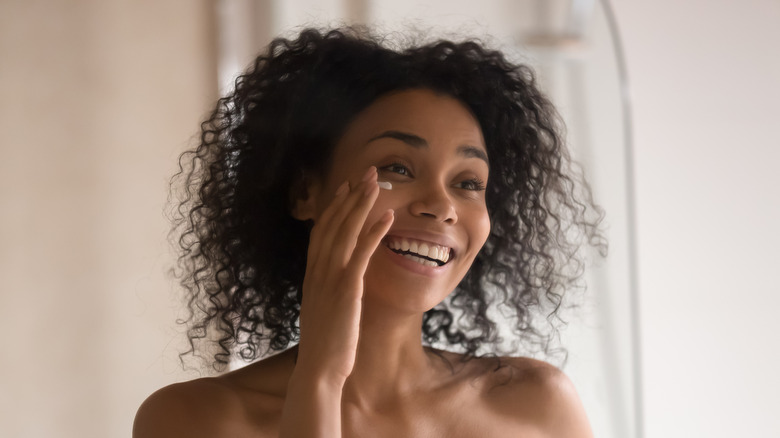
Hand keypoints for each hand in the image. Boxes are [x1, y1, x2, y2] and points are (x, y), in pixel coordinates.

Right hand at [295, 166, 393, 383]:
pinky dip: (374, 232)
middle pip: (333, 223)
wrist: (318, 369)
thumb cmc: (325, 345)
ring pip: (345, 231)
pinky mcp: (346, 289)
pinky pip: (361, 253)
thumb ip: (329, 292)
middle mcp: (317, 271)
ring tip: (377, 182)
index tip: (346, 187)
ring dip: (362, 204)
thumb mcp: (324, 311)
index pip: (321, 231)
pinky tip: (388, 216)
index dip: (334, 206)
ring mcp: (330, 279)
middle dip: (351, 195)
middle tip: (367, 173)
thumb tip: (339, 282)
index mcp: (312, 275)